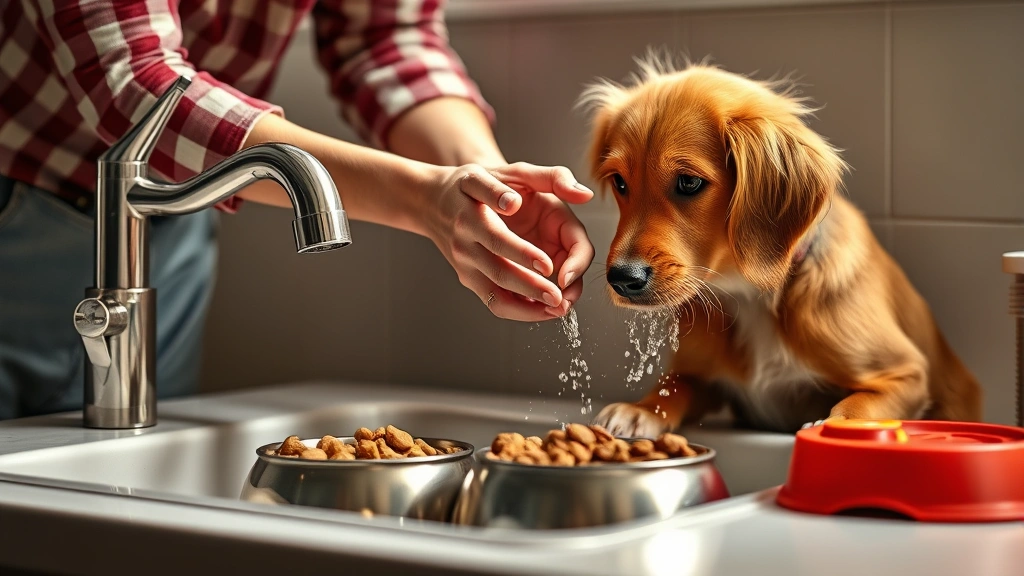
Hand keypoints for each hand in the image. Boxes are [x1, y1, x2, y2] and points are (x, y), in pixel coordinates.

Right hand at [424, 162, 594, 320]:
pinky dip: (520, 311)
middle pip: (498, 270)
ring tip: (558, 307)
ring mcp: (465, 264)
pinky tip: (544, 310)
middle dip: (531, 286)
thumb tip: (583, 194)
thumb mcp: (512, 170)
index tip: (547, 263)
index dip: (522, 252)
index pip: (497, 237)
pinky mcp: (469, 279)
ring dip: (527, 306)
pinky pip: (494, 302)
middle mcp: (465, 241)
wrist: (434, 200)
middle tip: (559, 297)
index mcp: (473, 211)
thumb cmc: (481, 184)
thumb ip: (552, 177)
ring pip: (495, 293)